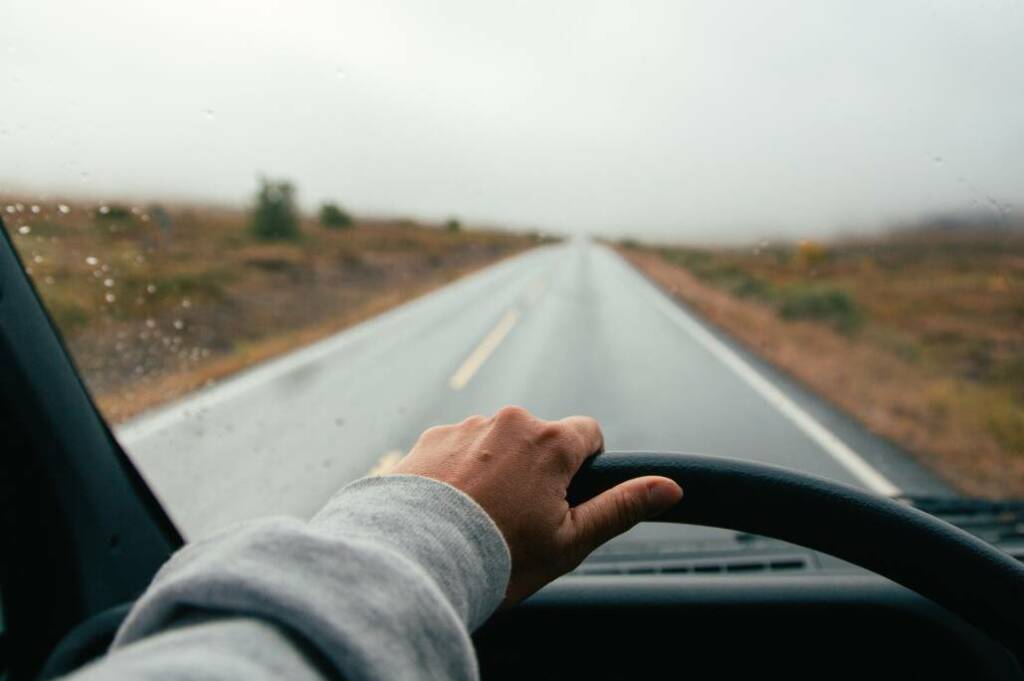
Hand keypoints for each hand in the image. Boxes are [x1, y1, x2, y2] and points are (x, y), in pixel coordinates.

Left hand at [390, 406, 682, 603]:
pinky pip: (458, 448)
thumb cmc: (499, 557)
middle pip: (539, 438)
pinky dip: (459, 471)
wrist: (416, 562)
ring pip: (496, 443)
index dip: (585, 466)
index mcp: (550, 442)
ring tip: (478, 517)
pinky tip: (450, 509)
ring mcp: (466, 427)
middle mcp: (508, 422)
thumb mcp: (571, 541)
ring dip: (496, 468)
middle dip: (536, 469)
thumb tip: (670, 487)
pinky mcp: (430, 438)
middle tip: (518, 518)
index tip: (567, 497)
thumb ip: (622, 507)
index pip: (589, 433)